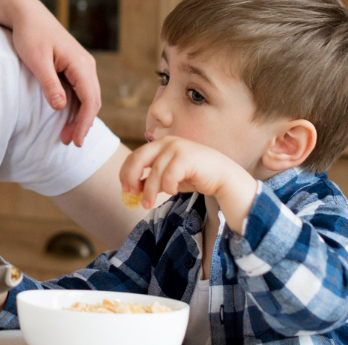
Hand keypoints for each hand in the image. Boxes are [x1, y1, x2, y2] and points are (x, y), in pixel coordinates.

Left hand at [9, 1, 100, 145]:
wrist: (27, 14)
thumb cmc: (30, 34)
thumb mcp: (36, 60)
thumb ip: (49, 83)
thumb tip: (61, 107)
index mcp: (80, 63)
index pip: (90, 100)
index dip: (84, 122)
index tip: (75, 140)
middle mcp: (86, 65)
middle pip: (92, 101)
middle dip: (82, 123)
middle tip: (69, 143)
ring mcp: (81, 65)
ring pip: (87, 97)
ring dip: (80, 116)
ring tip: (67, 135)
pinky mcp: (73, 66)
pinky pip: (80, 90)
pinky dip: (76, 106)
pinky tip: (67, 117)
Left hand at [120, 136, 256, 222]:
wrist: (222, 175)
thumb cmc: (194, 175)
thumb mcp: (168, 177)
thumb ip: (152, 179)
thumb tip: (133, 188)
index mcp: (159, 145)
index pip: (135, 156)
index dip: (126, 172)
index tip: (125, 188)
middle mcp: (166, 143)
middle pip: (138, 159)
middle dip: (131, 178)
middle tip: (131, 194)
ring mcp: (176, 148)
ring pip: (154, 172)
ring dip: (149, 190)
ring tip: (147, 204)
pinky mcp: (186, 157)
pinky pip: (169, 175)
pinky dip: (168, 186)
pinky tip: (173, 192)